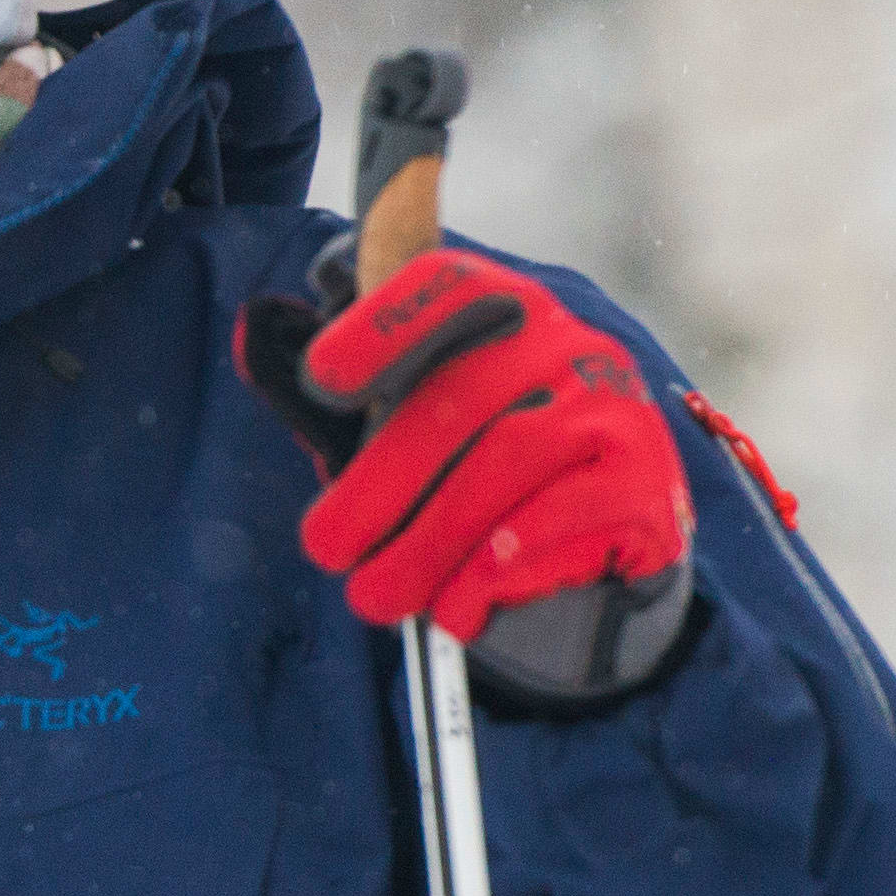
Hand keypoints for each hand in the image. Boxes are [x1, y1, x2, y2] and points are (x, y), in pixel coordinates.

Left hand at [239, 247, 696, 702]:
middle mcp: (563, 341)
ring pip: (508, 465)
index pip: (441, 288)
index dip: (379, 327)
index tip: (322, 383)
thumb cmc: (481, 464)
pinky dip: (501, 569)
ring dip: (430, 543)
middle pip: (459, 401)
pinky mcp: (646, 479)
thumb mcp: (410, 416)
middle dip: (380, 485)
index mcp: (499, 308)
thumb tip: (249, 335)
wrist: (604, 525)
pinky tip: (458, 607)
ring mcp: (612, 405)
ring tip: (378, 599)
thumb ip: (339, 392)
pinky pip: (565, 520)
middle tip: (327, 550)